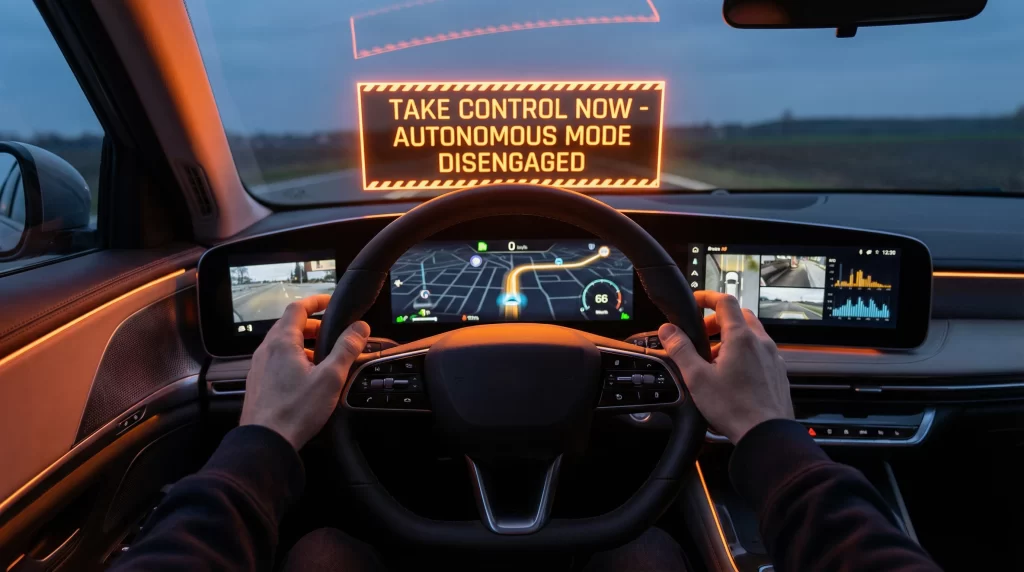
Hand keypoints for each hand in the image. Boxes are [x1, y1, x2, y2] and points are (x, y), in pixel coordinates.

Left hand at [240, 295, 369, 449]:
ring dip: (302, 343)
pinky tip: (306, 378)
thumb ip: (346, 349)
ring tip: (321, 357)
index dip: (316, 301)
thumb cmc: (295, 411)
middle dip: (312, 325)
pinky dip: (292, 359)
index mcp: (281, 342)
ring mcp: (259, 367)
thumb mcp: (330, 378)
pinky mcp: (258, 384)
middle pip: (288, 325)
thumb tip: (360, 328)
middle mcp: (266, 350)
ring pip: (281, 344)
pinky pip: (275, 361)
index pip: (297, 308)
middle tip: (331, 332)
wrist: (266, 442)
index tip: (329, 302)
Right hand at [658, 291, 792, 442]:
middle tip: (703, 334)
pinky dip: (745, 352)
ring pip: (752, 334)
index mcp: (741, 337)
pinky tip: (733, 374)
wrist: (767, 434)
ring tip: (715, 359)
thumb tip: (667, 329)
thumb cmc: (733, 407)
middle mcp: (761, 342)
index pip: (725, 301)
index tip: (696, 301)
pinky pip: (760, 351)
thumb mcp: (697, 378)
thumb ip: (681, 349)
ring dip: (731, 337)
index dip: (708, 297)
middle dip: (718, 320)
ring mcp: (773, 357)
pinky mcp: (778, 372)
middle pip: (740, 315)